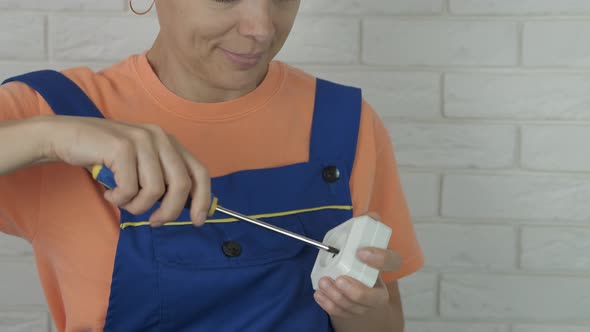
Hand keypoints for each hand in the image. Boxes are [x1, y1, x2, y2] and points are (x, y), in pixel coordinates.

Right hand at [42, 115, 209, 226]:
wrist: (68, 137)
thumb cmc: (107, 158)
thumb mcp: (142, 166)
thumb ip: (164, 180)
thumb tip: (190, 208)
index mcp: (170, 142)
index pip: (199, 172)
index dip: (203, 199)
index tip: (198, 221)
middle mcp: (160, 137)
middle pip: (181, 185)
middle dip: (170, 211)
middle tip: (154, 222)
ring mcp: (141, 140)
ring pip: (155, 190)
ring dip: (137, 206)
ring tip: (123, 200)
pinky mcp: (122, 147)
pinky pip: (130, 189)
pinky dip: (119, 199)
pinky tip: (110, 193)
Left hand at [313, 216, 400, 318]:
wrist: (347, 270)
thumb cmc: (354, 250)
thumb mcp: (359, 234)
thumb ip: (366, 223)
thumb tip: (372, 216)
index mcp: (384, 265)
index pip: (394, 262)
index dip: (381, 258)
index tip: (360, 252)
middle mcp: (378, 287)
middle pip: (377, 299)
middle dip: (358, 292)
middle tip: (340, 279)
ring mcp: (365, 303)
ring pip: (357, 308)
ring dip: (338, 298)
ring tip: (324, 283)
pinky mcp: (351, 310)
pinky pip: (343, 313)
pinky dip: (329, 305)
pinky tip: (319, 294)